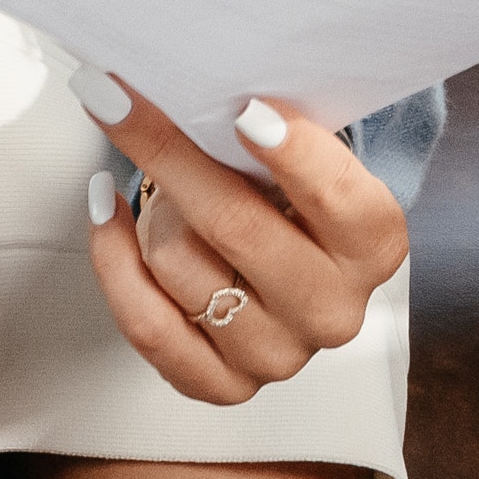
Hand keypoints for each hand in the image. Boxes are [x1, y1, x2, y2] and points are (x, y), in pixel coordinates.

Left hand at [75, 72, 406, 405]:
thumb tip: (200, 93)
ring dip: (156, 210)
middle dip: (171, 152)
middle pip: (237, 226)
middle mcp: (333, 309)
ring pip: (179, 265)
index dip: (292, 153)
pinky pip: (145, 323)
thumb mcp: (303, 153)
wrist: (281, 259)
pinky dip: (113, 259)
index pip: (337, 196)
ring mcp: (279, 356)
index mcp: (373, 245)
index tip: (243, 108)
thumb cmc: (288, 193)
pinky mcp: (222, 385)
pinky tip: (105, 212)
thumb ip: (273, 130)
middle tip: (121, 99)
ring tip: (162, 182)